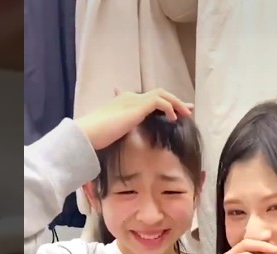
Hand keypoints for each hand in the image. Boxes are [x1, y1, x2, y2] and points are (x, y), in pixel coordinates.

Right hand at [75, 89, 193, 149]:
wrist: (89, 132)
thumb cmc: (96, 136)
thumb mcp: (112, 132)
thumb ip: (120, 130)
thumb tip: (120, 137)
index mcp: (123, 101)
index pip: (147, 99)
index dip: (162, 104)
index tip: (173, 112)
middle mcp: (130, 96)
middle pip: (158, 93)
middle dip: (175, 100)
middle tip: (188, 109)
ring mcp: (134, 99)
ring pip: (162, 94)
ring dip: (176, 103)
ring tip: (186, 114)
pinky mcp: (138, 105)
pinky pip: (160, 102)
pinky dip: (169, 108)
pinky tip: (173, 119)